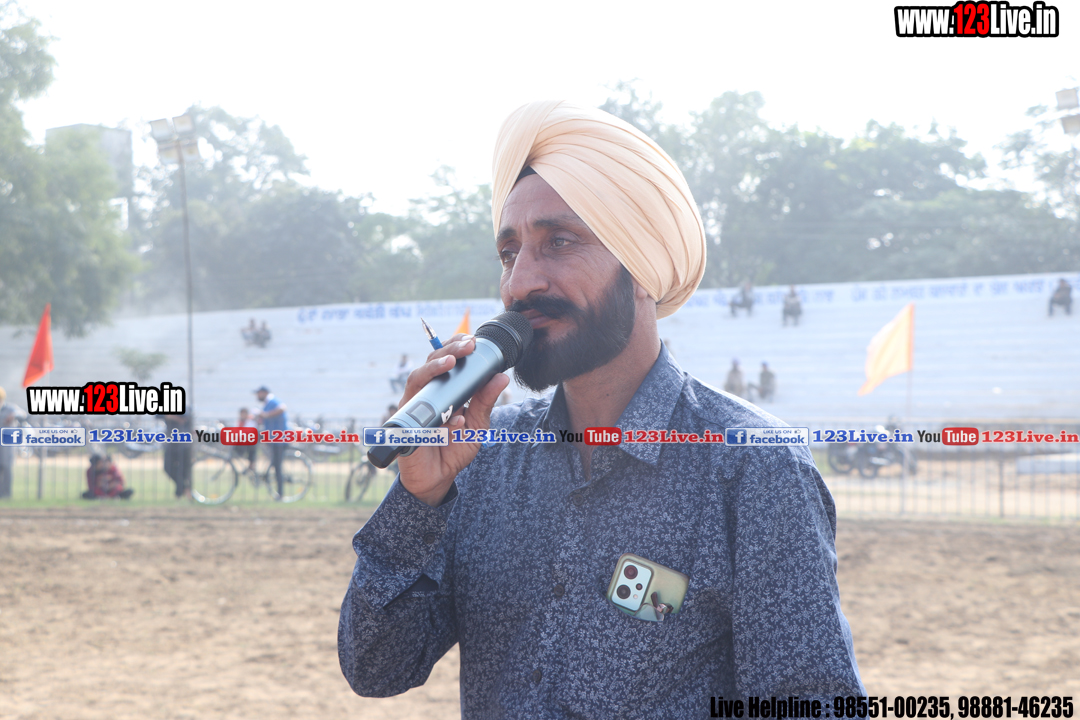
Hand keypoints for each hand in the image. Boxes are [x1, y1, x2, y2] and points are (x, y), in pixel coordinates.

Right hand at [396, 333, 509, 506]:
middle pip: (430, 363)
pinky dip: (437, 416)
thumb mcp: (476, 425)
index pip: (445, 360)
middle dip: (448, 351)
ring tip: (450, 363)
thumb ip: (485, 402)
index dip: (455, 346)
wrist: (437, 479)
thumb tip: (500, 378)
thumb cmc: (453, 449)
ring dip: (433, 369)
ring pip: (416, 380)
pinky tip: (455, 420)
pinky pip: (416, 415)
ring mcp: (412, 408)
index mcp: (442, 390)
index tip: (472, 339)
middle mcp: (425, 395)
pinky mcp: (404, 427)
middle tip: (467, 345)